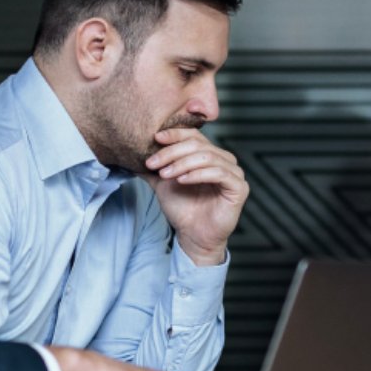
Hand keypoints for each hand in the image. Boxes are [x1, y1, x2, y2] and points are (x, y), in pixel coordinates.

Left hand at [144, 128, 248, 265]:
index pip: (194, 135)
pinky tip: (182, 180)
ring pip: (208, 157)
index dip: (175, 134)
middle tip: (153, 163)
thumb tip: (130, 153)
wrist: (193, 236)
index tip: (155, 138)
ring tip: (165, 174)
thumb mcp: (163, 182)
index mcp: (210, 154)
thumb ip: (154, 166)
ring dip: (182, 164)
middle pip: (199, 145)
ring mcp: (234, 173)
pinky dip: (198, 174)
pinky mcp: (239, 187)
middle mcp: (225, 160)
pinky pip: (219, 173)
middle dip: (172, 152)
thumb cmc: (183, 209)